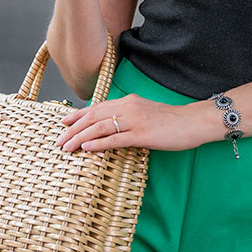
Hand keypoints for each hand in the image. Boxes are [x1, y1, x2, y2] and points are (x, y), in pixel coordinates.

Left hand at [55, 94, 210, 152]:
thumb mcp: (146, 114)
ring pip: (99, 127)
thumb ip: (128, 117)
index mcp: (129, 101)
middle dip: (73, 128)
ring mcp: (135, 120)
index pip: (97, 107)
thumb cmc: (171, 121)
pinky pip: (115, 139)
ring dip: (80, 137)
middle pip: (93, 116)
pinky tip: (86, 149)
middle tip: (58, 139)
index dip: (78, 115)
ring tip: (66, 147)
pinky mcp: (142, 134)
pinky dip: (98, 144)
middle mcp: (128, 107)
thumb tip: (111, 127)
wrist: (193, 122)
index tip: (63, 121)